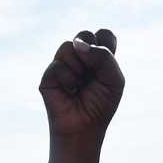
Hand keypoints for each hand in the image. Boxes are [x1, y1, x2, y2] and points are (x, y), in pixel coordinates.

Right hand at [39, 29, 123, 149]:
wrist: (84, 128)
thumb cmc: (101, 105)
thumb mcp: (114, 79)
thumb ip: (103, 55)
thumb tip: (76, 44)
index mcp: (97, 57)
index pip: (103, 34)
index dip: (106, 46)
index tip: (106, 68)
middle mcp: (79, 58)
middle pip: (84, 34)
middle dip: (92, 54)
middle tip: (92, 75)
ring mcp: (62, 65)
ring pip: (69, 46)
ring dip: (79, 69)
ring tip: (79, 86)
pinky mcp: (49, 76)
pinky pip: (58, 65)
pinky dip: (68, 80)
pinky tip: (69, 92)